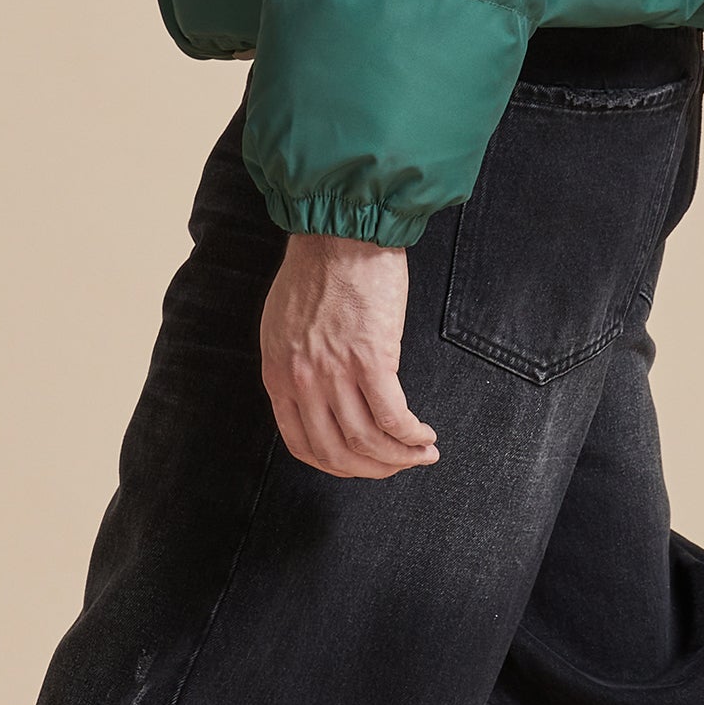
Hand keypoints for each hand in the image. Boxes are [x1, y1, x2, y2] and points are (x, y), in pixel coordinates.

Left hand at [260, 234, 439, 480]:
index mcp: (278, 375)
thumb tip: (321, 400)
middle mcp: (303, 381)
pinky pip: (394, 415)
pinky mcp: (372, 358)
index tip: (361, 466)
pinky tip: (425, 435)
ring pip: (369, 440)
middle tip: (398, 467)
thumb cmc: (316, 270)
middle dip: (372, 470)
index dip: (337, 465)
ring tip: (422, 454)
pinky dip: (412, 434)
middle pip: (338, 451)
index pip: (302, 445)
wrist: (339, 234)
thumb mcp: (283, 327)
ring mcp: (336, 371)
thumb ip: (295, 368)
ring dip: (400, 457)